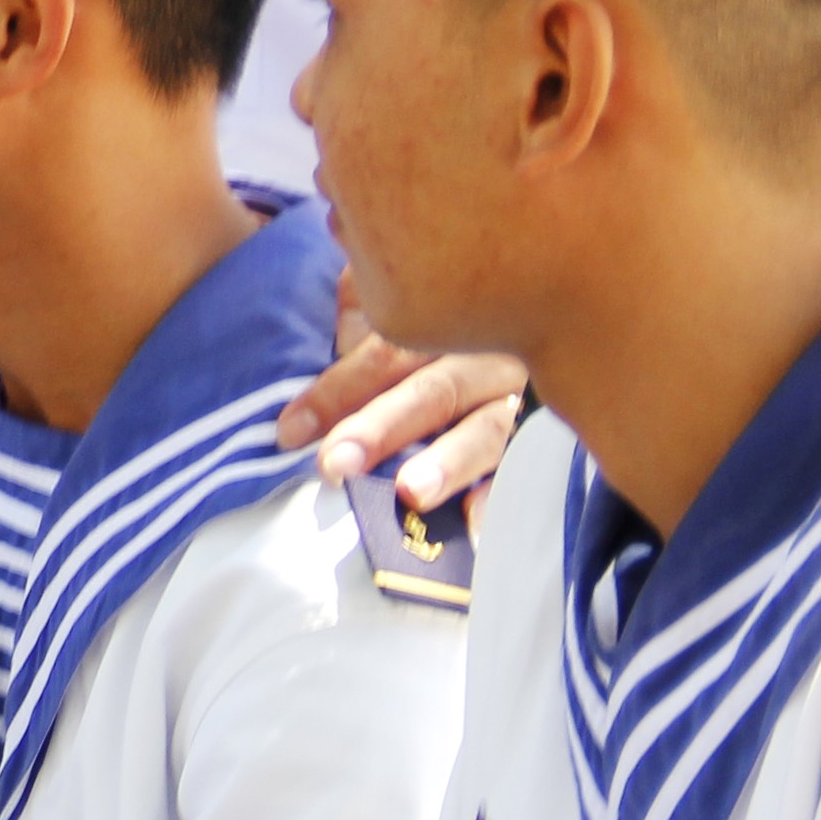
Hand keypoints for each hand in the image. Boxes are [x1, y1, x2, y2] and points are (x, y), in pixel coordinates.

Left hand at [277, 283, 527, 515]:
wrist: (508, 310)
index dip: (336, 392)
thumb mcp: (385, 296)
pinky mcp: (530, 440)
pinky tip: (471, 523)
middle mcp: (483, 357)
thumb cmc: (419, 317)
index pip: (383, 356)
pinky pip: (517, 469)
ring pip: (485, 431)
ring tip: (411, 494)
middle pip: (433, 393)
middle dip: (381, 430)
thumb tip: (327, 334)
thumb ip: (357, 310)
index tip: (290, 432)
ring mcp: (513, 401)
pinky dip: (494, 496)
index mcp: (441, 320)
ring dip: (446, 463)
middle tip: (336, 464)